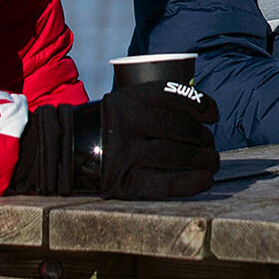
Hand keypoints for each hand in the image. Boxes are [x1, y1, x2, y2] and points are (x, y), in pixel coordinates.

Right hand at [88, 82, 220, 198]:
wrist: (65, 150)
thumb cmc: (109, 126)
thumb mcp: (124, 103)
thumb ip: (155, 103)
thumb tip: (201, 113)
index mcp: (129, 99)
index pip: (174, 96)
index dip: (200, 103)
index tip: (212, 114)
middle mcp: (128, 124)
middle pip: (181, 127)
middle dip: (203, 137)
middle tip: (208, 143)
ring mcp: (127, 154)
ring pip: (179, 155)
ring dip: (204, 159)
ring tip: (211, 161)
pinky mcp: (126, 182)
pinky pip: (167, 183)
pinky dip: (192, 182)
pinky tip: (205, 179)